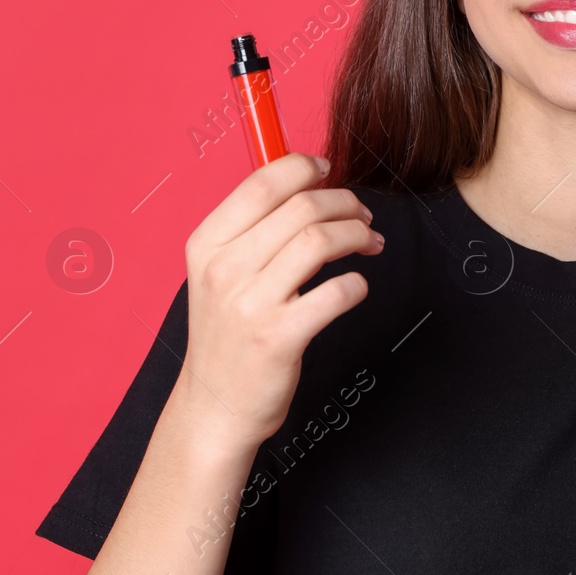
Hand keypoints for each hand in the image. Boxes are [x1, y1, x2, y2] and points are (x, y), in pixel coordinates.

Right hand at [177, 152, 382, 448]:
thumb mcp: (218, 272)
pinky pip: (336, 292)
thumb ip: (252, 229)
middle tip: (362, 214)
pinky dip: (356, 284)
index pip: (261, 183)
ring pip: (320, 240)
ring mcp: (251, 304)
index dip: (304, 167)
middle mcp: (224, 268)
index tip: (328, 171)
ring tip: (368, 242)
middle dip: (344, 202)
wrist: (216, 407)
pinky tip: (355, 288)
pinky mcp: (279, 337)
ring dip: (357, 234)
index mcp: (207, 243)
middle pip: (301, 206)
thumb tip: (307, 185)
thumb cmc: (227, 335)